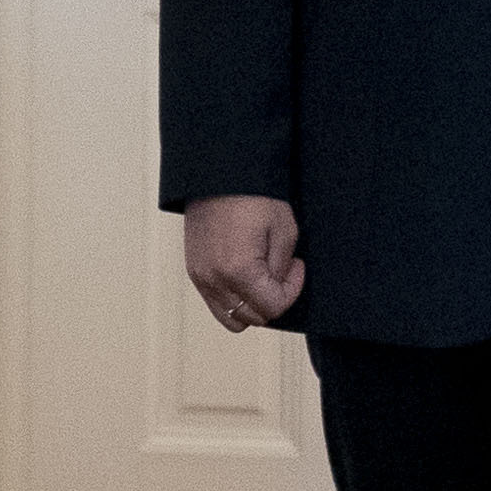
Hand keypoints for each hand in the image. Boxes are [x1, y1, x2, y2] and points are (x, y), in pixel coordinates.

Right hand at [183, 194, 304, 330]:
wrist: (220, 172)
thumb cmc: (253, 195)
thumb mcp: (283, 231)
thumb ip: (280, 270)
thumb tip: (276, 287)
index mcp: (238, 271)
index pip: (272, 308)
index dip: (291, 291)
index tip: (296, 267)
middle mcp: (214, 279)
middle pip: (251, 318)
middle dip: (271, 300)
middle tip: (281, 271)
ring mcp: (200, 277)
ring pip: (230, 317)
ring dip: (250, 305)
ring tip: (261, 277)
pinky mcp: (193, 270)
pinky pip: (215, 301)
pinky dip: (233, 296)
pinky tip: (245, 273)